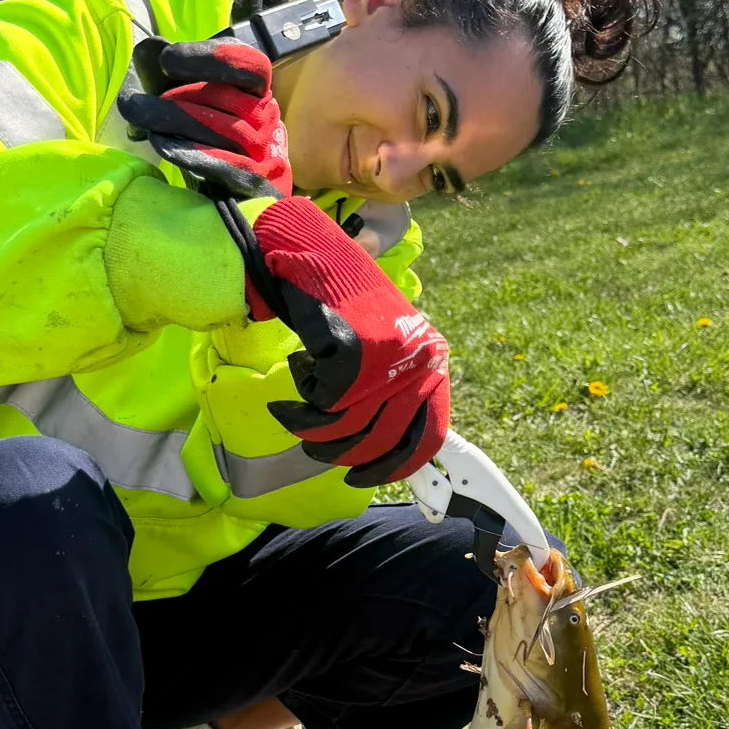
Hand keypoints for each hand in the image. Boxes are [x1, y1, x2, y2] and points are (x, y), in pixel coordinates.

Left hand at [117, 38, 290, 198]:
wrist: (223, 207)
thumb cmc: (202, 144)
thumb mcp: (181, 105)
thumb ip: (165, 76)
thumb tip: (147, 47)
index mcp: (255, 93)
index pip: (251, 65)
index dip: (212, 57)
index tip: (167, 59)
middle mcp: (267, 119)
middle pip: (228, 99)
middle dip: (175, 95)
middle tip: (132, 100)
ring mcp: (267, 153)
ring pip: (226, 129)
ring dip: (175, 120)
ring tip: (137, 117)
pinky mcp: (260, 186)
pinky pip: (228, 165)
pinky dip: (193, 153)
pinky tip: (161, 145)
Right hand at [244, 196, 449, 486]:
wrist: (311, 250)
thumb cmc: (342, 304)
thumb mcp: (380, 350)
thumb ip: (389, 394)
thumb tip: (384, 453)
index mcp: (431, 360)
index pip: (427, 437)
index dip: (395, 467)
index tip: (364, 478)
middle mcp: (417, 359)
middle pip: (379, 440)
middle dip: (340, 453)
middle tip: (315, 443)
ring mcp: (387, 355)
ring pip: (346, 427)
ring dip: (311, 427)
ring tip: (297, 406)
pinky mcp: (353, 349)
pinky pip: (322, 403)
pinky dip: (300, 396)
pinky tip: (298, 368)